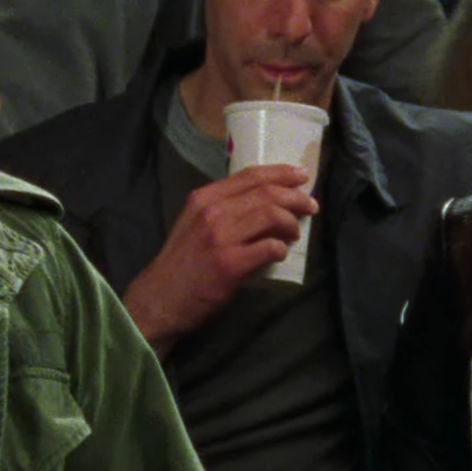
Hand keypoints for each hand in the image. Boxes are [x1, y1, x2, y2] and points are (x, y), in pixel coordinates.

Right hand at [121, 164, 317, 356]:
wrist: (161, 297)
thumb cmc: (182, 261)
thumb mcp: (195, 223)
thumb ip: (224, 208)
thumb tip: (267, 202)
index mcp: (204, 198)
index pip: (250, 175)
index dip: (281, 173)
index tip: (301, 176)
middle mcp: (212, 212)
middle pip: (266, 193)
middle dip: (295, 197)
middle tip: (310, 206)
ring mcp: (221, 237)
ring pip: (272, 215)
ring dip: (291, 223)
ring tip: (294, 233)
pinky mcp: (230, 264)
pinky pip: (269, 247)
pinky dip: (280, 249)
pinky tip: (278, 254)